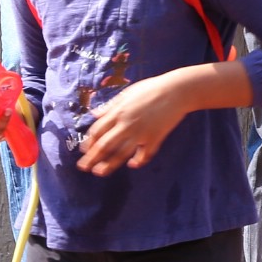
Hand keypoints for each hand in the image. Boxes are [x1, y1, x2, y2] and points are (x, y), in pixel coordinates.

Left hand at [76, 74, 192, 174]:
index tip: (84, 150)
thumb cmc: (152, 88)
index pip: (97, 131)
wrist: (178, 90)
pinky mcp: (155, 137)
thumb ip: (110, 105)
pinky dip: (138, 161)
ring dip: (109, 164)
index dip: (89, 142)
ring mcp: (141, 132)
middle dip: (92, 158)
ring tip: (99, 172)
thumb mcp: (128, 93)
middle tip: (83, 167)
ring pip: (121, 153)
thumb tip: (94, 114)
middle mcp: (127, 124)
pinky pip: (144, 154)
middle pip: (105, 145)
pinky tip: (132, 164)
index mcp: (118, 112)